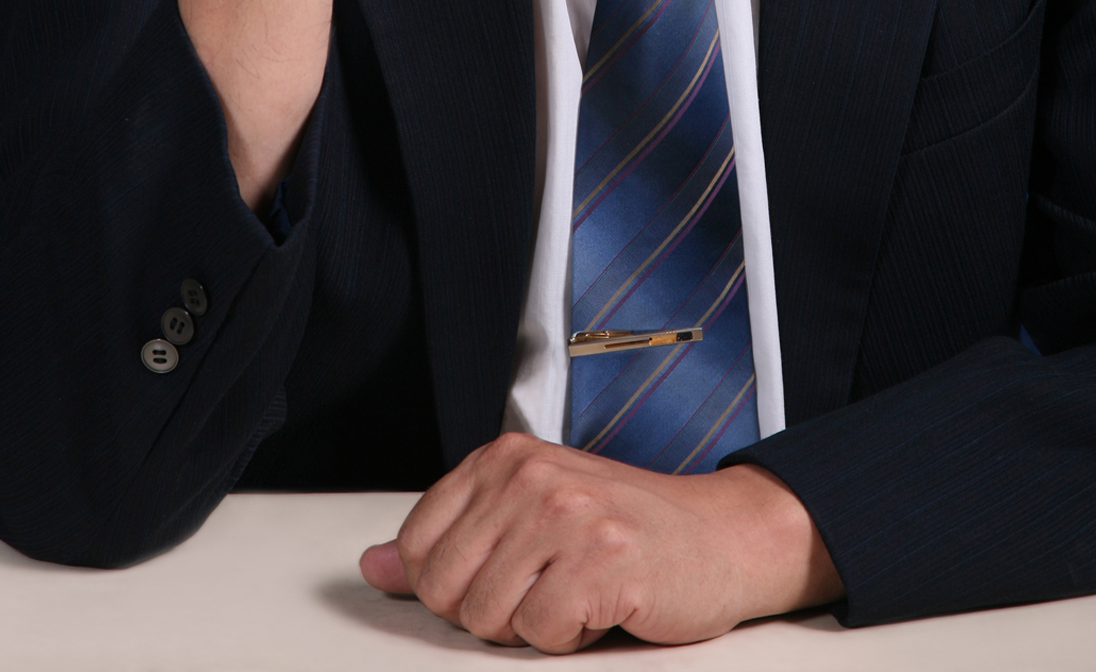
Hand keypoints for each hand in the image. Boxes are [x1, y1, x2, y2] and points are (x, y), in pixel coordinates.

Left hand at [358, 433, 842, 653]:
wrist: (722, 536)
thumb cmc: (625, 528)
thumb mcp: (529, 518)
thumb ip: (450, 541)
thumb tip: (373, 566)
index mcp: (504, 457)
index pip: (419, 547)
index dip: (455, 585)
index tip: (504, 573)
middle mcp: (530, 475)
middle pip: (445, 590)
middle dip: (492, 612)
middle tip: (546, 587)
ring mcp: (567, 514)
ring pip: (487, 618)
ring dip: (532, 627)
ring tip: (575, 592)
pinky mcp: (601, 562)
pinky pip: (541, 635)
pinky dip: (570, 638)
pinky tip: (602, 607)